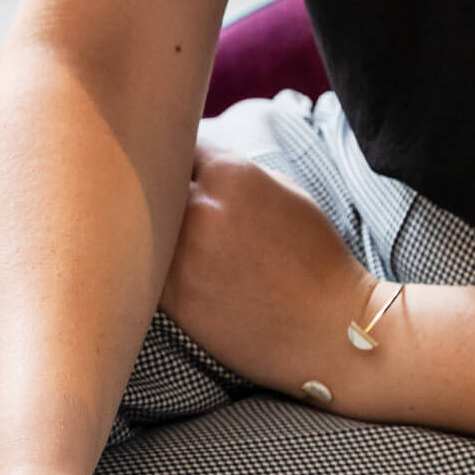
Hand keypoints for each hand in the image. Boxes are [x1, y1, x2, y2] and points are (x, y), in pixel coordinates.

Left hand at [160, 141, 379, 398]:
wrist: (331, 329)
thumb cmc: (315, 260)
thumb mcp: (285, 193)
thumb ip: (234, 174)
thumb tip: (196, 167)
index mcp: (231, 174)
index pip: (178, 144)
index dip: (176, 155)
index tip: (175, 164)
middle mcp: (201, 210)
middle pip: (152, 183)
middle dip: (157, 187)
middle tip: (155, 196)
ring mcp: (182, 258)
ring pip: (142, 229)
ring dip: (147, 230)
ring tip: (159, 236)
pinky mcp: (175, 302)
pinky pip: (144, 272)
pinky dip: (148, 267)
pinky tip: (160, 271)